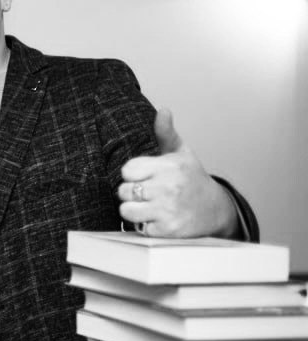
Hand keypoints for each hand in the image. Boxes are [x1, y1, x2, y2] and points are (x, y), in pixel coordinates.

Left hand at [118, 109, 238, 237]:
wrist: (217, 210)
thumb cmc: (192, 178)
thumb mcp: (181, 153)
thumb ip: (165, 133)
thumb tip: (163, 110)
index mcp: (169, 167)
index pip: (127, 170)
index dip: (131, 174)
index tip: (143, 176)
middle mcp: (169, 188)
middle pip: (123, 191)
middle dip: (130, 193)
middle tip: (145, 192)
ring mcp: (168, 210)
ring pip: (126, 211)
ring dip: (133, 211)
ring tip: (147, 206)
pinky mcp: (168, 230)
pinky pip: (139, 228)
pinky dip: (145, 226)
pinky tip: (157, 219)